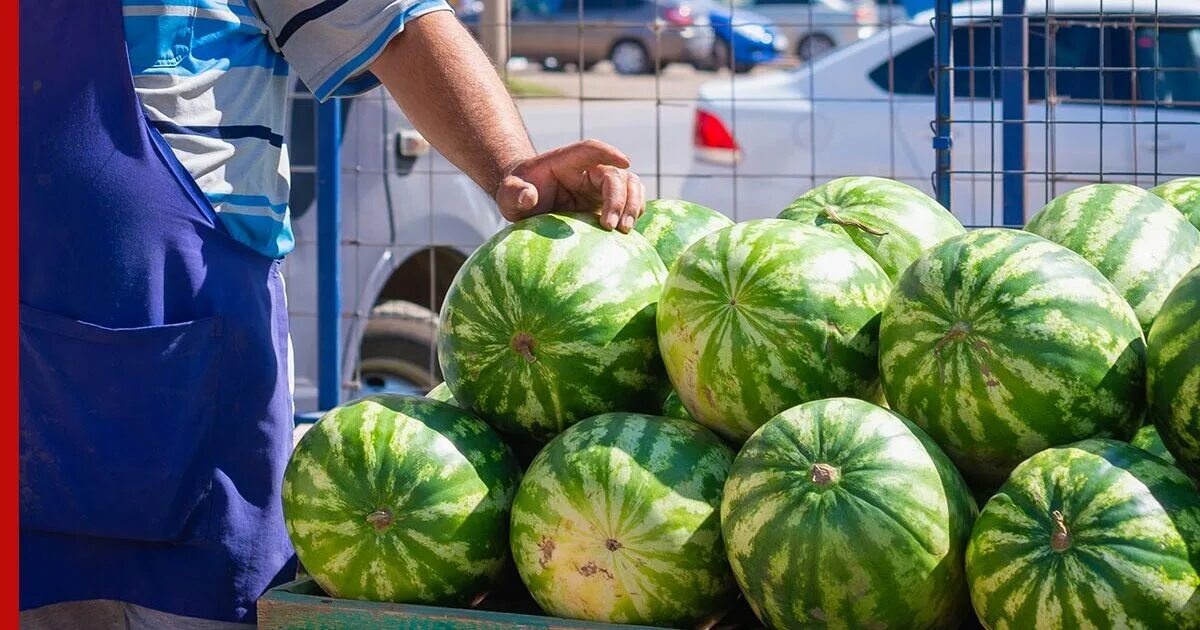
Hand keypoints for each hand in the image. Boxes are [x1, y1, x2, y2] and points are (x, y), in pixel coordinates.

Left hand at [494, 140, 645, 232]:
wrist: (526, 204)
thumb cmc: (516, 194)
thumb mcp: (507, 195)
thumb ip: (514, 193)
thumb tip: (529, 196)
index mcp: (565, 161)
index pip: (590, 149)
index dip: (608, 153)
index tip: (626, 162)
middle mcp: (588, 171)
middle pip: (614, 174)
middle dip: (619, 198)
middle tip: (610, 225)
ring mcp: (599, 187)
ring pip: (629, 186)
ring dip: (633, 205)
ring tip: (624, 230)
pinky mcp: (606, 203)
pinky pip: (630, 202)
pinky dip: (634, 213)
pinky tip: (627, 232)